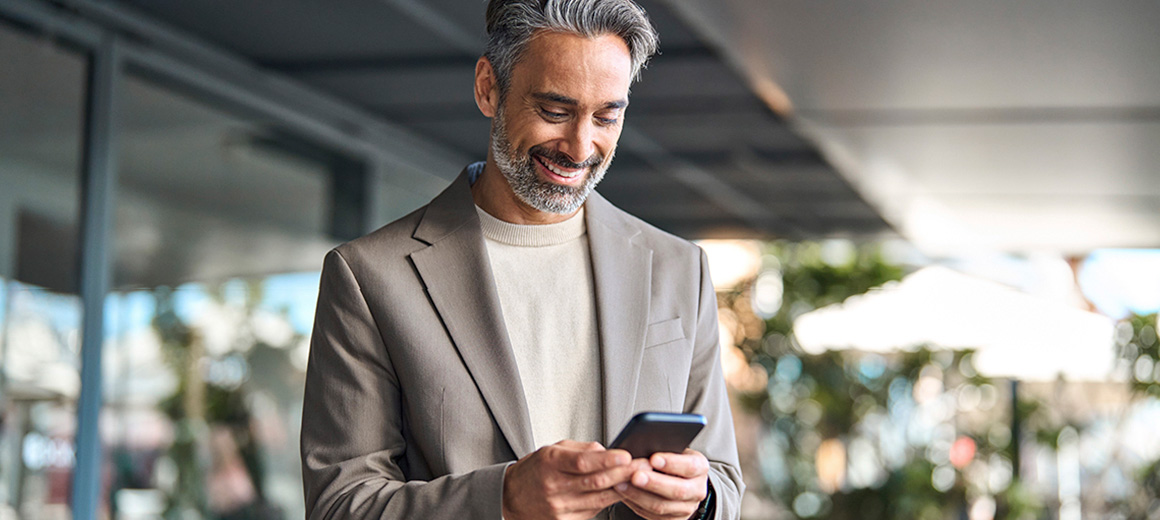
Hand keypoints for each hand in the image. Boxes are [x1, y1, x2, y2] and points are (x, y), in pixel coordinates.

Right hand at [502, 440, 641, 519]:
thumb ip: (581, 449)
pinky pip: (593, 511)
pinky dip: (608, 501)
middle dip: (623, 473)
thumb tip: (607, 451)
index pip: (583, 462)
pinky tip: (620, 493)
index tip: (626, 456)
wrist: (512, 497)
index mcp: (550, 462)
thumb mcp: (553, 450)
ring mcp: (558, 507)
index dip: (607, 460)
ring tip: (639, 479)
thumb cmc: (535, 470)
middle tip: (643, 466)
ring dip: (622, 489)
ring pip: (598, 499)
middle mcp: (553, 486)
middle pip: (595, 482)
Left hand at [614, 449, 709, 519]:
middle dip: (654, 483)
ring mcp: (687, 508)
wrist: (680, 479)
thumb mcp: (674, 449)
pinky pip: (652, 516)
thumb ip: (663, 448)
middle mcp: (697, 490)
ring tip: (622, 484)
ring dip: (639, 495)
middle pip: (678, 490)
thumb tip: (642, 445)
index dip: (672, 463)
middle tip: (635, 475)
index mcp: (700, 467)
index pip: (690, 466)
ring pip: (662, 506)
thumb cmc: (672, 459)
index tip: (653, 458)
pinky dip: (636, 504)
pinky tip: (624, 494)